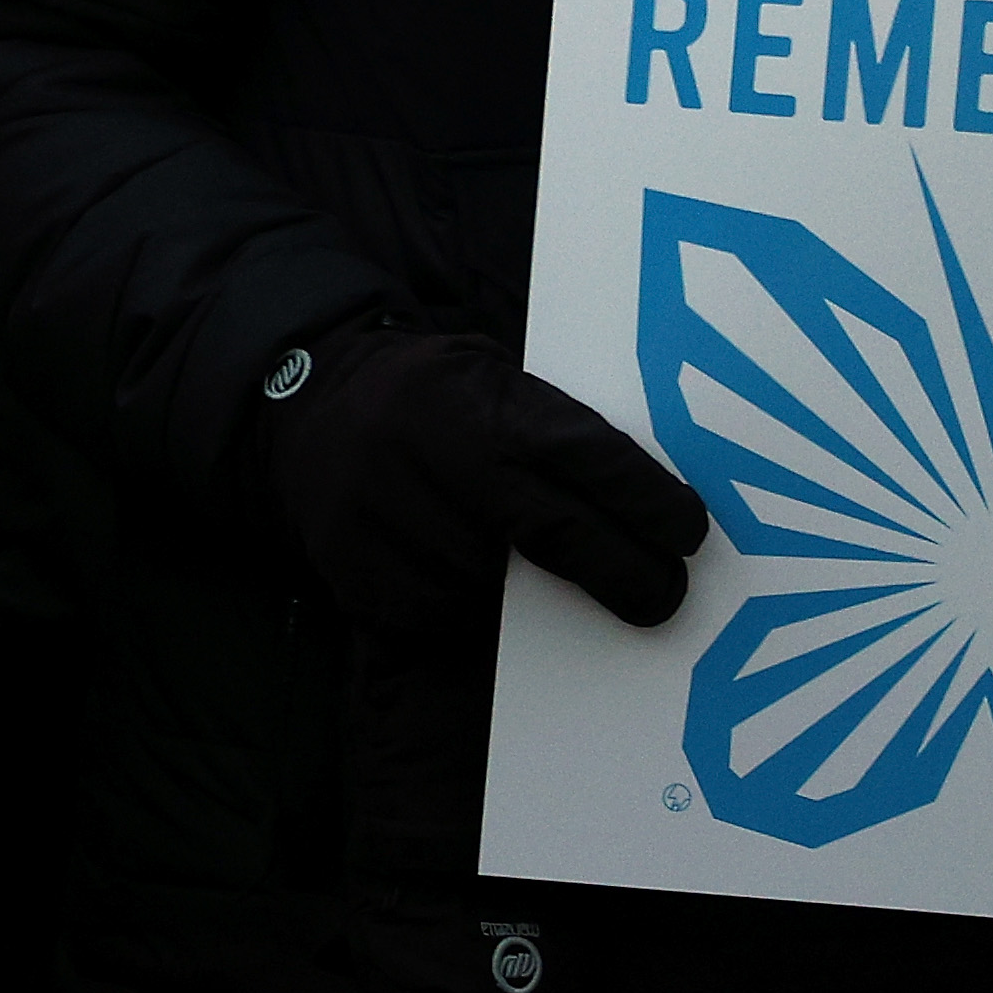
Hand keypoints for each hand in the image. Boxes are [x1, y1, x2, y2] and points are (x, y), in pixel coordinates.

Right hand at [264, 323, 705, 628]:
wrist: (302, 410)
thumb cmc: (423, 397)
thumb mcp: (488, 377)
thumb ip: (550, 428)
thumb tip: (647, 496)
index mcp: (484, 407)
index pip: (592, 460)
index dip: (652, 504)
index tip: (690, 534)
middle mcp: (444, 464)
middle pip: (564, 536)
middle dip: (629, 573)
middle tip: (663, 595)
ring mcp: (399, 525)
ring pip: (503, 587)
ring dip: (536, 595)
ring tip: (525, 568)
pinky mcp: (366, 578)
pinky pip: (442, 615)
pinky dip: (465, 605)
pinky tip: (456, 571)